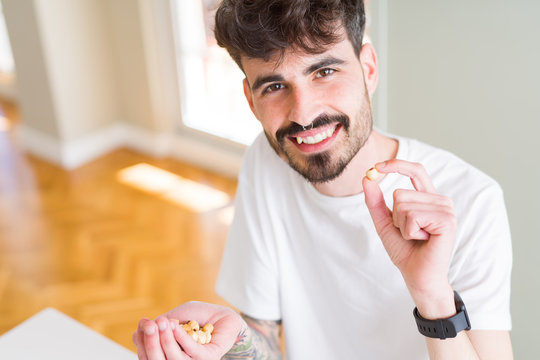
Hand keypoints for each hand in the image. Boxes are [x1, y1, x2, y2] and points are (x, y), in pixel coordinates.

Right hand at [133, 301, 246, 359]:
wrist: (222, 315)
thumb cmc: (197, 316)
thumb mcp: (175, 316)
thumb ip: (160, 324)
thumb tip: (139, 330)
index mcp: (167, 355)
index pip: (147, 355)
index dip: (141, 342)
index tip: (142, 324)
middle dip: (151, 343)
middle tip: (149, 325)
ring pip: (173, 358)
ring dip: (166, 340)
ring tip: (162, 322)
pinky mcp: (208, 358)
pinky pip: (192, 352)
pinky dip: (181, 338)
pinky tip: (175, 326)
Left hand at [363, 160, 455, 317]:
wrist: (417, 276)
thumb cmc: (405, 250)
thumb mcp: (385, 223)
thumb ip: (375, 201)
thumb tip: (366, 178)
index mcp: (428, 198)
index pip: (416, 170)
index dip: (396, 165)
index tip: (376, 167)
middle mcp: (440, 201)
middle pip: (399, 193)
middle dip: (395, 217)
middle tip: (409, 234)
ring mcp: (446, 209)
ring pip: (403, 204)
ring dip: (402, 226)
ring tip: (416, 237)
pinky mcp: (447, 220)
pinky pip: (412, 216)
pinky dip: (409, 231)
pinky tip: (422, 240)